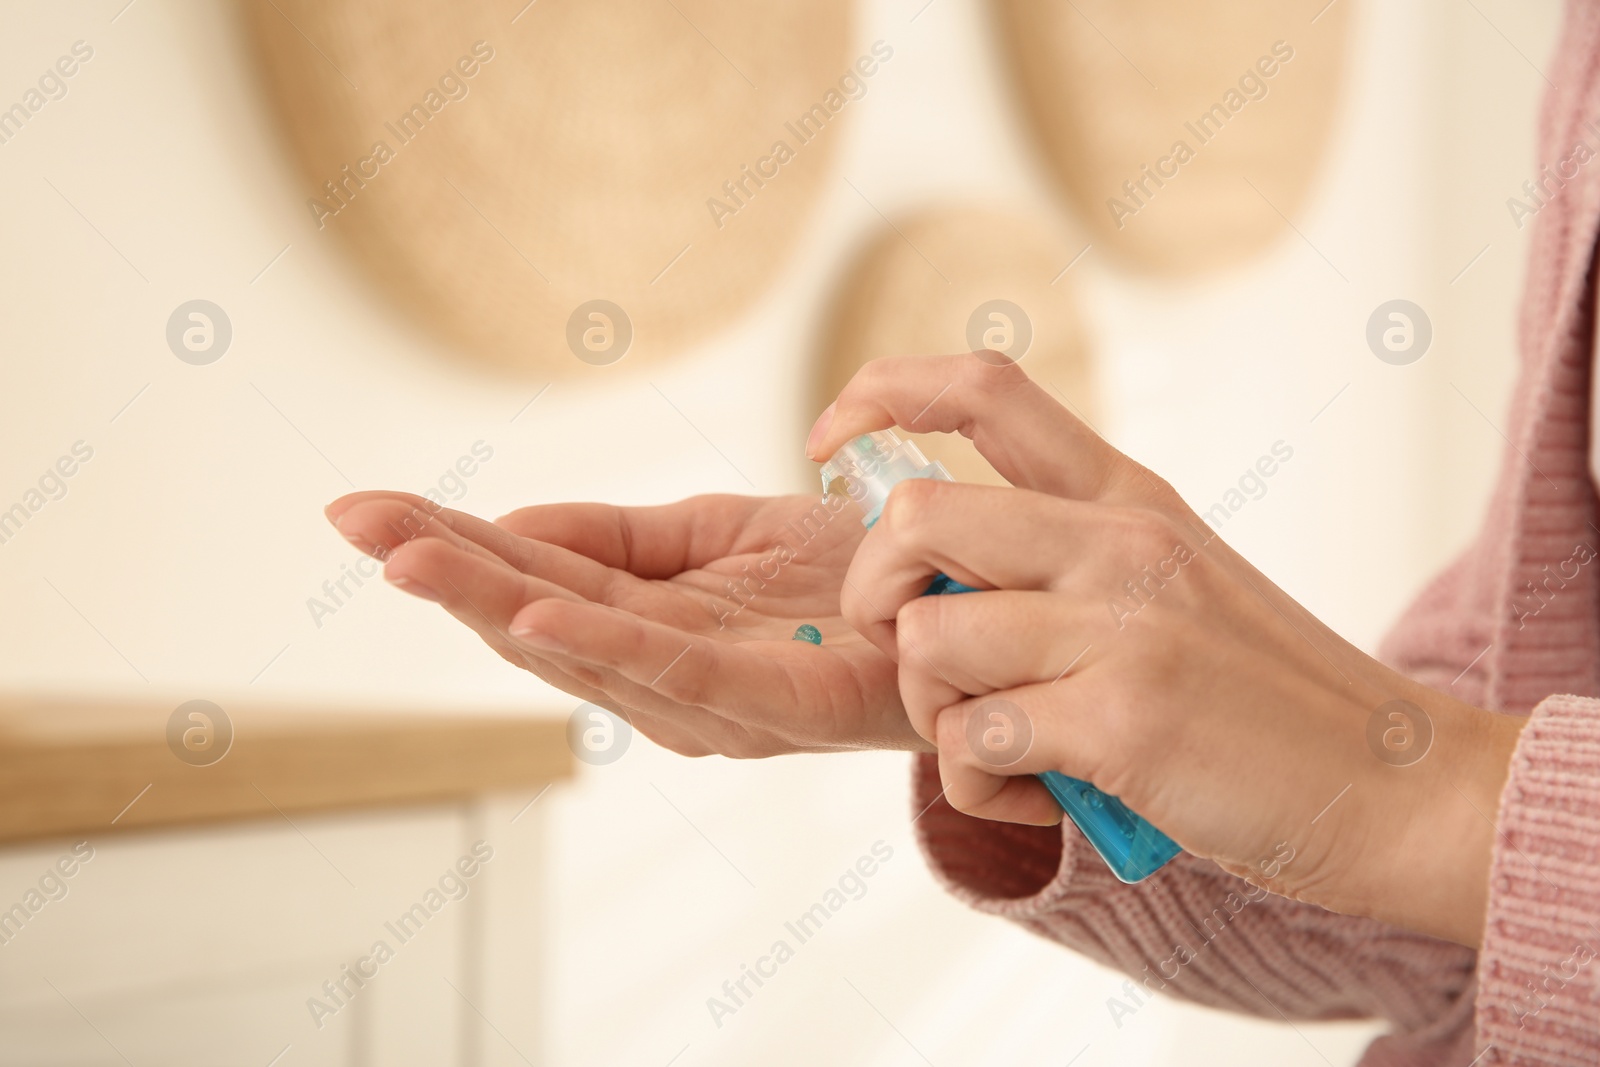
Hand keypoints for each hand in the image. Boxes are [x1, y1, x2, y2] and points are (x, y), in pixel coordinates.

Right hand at [323, 490, 924, 755]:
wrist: (959, 605)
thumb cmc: (841, 578)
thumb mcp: (717, 533)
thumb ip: (620, 536)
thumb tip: (512, 525)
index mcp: (642, 631)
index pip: (528, 582)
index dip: (450, 543)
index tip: (367, 506)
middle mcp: (659, 677)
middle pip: (533, 618)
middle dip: (444, 567)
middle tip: (355, 519)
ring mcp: (707, 700)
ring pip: (581, 645)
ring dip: (490, 600)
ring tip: (407, 555)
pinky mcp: (767, 704)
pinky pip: (672, 672)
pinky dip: (601, 644)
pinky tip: (533, 613)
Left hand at [807, 352, 1525, 945]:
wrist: (1395, 783)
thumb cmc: (1265, 693)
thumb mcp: (1173, 579)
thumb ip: (1064, 554)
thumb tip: (929, 571)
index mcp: (1128, 496)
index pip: (984, 388)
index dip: (882, 392)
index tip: (828, 436)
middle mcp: (1119, 541)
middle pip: (914, 513)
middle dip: (873, 591)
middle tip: (917, 651)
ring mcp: (1122, 626)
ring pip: (925, 636)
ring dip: (934, 710)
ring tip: (1007, 744)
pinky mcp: (1121, 721)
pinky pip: (968, 742)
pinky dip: (981, 785)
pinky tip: (1044, 794)